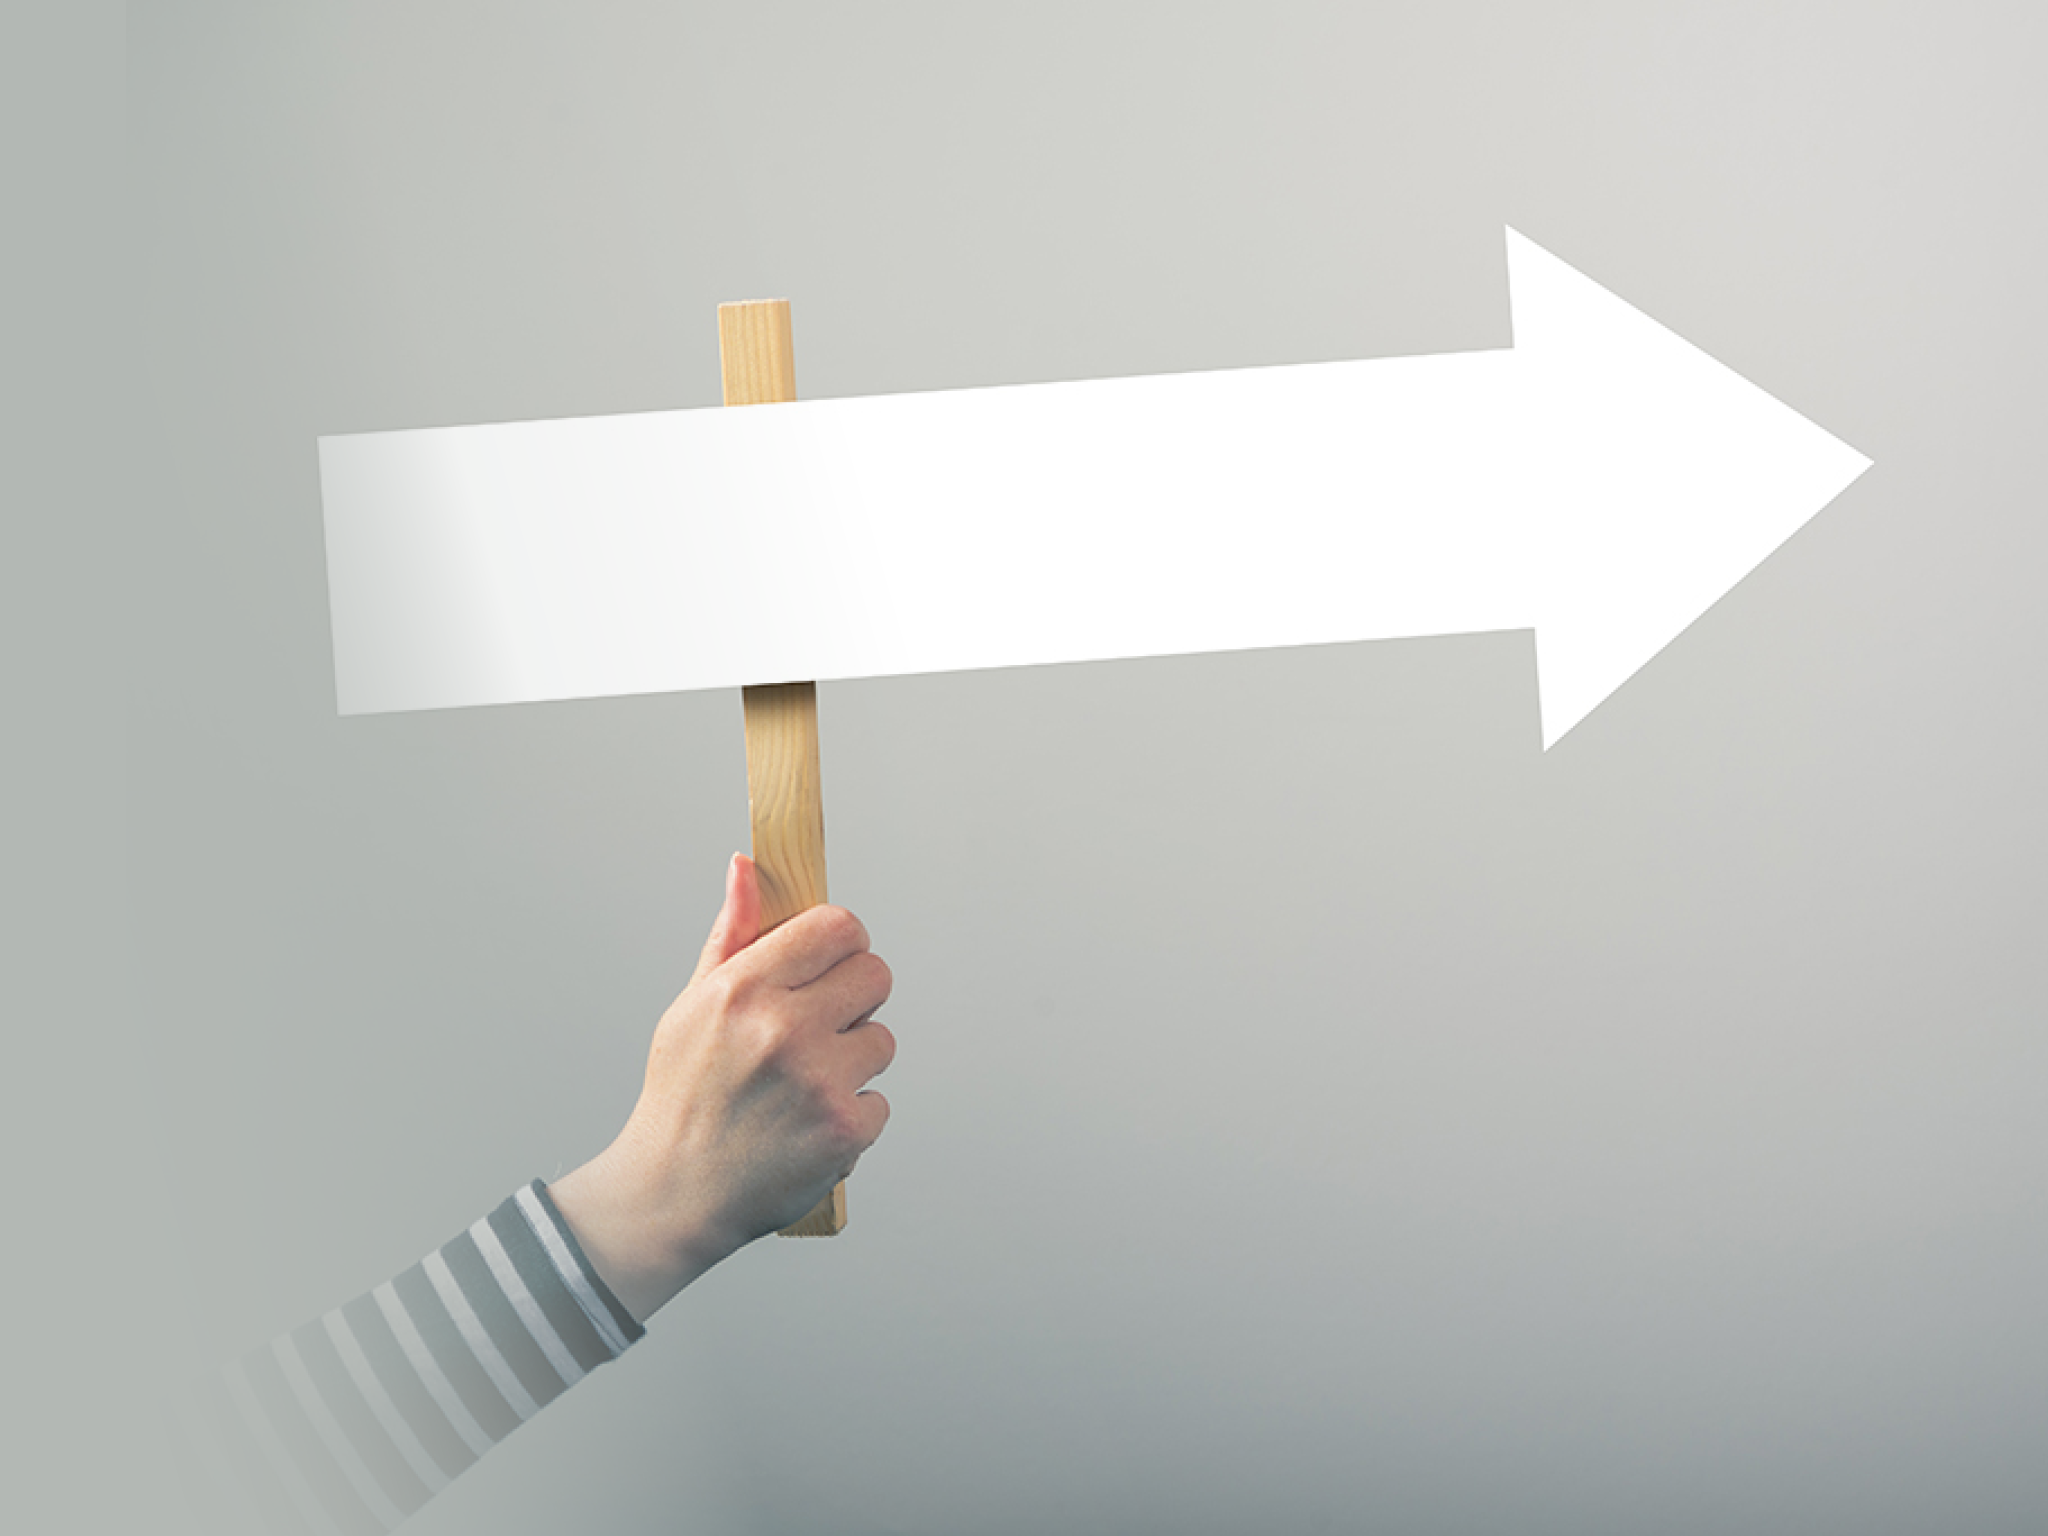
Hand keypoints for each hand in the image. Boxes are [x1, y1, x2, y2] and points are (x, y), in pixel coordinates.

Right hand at [548, 854, 895, 1320]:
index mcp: (744, 988)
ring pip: (882, 1039)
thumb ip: (731, 934)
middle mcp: (784, 1029)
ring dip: (854, 1060)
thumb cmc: (682, 1096)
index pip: (837, 927)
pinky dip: (852, 1116)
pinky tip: (808, 1124)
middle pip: (876, 974)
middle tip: (821, 1026)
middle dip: (855, 997)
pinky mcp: (844, 1131)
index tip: (830, 963)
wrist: (674, 1194)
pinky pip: (881, 1100)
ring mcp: (819, 1081)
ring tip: (804, 1084)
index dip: (842, 942)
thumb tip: (747, 865)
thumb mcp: (691, 1005)